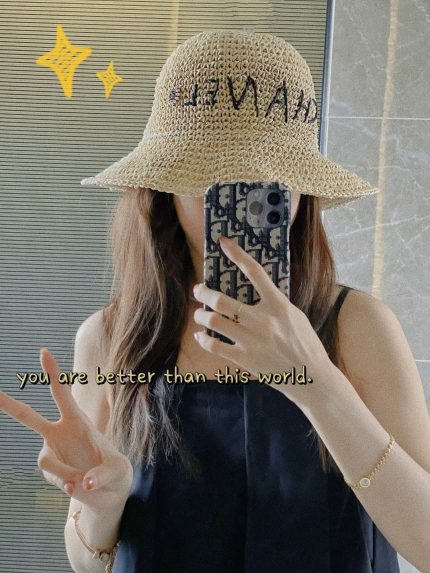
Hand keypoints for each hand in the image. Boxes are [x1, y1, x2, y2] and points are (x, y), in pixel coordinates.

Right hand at [0, 348, 132, 510]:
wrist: (110, 491)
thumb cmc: (116, 472)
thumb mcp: (118, 471)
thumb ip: (101, 475)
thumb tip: (79, 484)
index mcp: (78, 420)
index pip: (62, 394)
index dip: (53, 374)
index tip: (44, 352)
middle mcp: (59, 433)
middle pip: (28, 417)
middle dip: (8, 404)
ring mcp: (52, 452)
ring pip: (46, 461)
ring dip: (65, 473)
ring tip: (86, 480)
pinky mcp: (50, 471)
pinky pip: (53, 479)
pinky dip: (68, 484)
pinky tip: (80, 485)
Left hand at [192, 235, 335, 406]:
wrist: (312, 377)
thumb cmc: (305, 344)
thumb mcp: (295, 316)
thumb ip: (275, 303)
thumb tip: (255, 292)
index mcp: (278, 305)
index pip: (255, 272)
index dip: (237, 254)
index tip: (223, 242)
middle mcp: (262, 320)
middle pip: (221, 300)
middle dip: (203, 292)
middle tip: (198, 290)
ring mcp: (252, 340)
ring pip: (213, 321)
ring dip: (200, 314)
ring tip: (199, 313)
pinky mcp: (245, 359)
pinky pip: (214, 345)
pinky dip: (203, 339)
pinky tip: (201, 336)